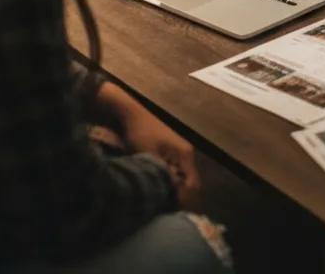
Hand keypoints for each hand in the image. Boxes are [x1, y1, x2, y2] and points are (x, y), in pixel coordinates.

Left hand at [97, 83, 202, 210]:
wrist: (131, 113)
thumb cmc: (140, 133)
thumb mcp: (150, 157)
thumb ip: (163, 175)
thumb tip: (173, 195)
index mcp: (185, 154)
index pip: (193, 184)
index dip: (184, 200)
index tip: (170, 211)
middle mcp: (186, 153)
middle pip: (188, 182)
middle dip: (178, 196)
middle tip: (163, 209)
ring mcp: (178, 151)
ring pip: (180, 177)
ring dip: (171, 189)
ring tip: (157, 200)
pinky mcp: (169, 151)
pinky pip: (173, 171)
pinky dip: (166, 180)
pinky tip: (154, 187)